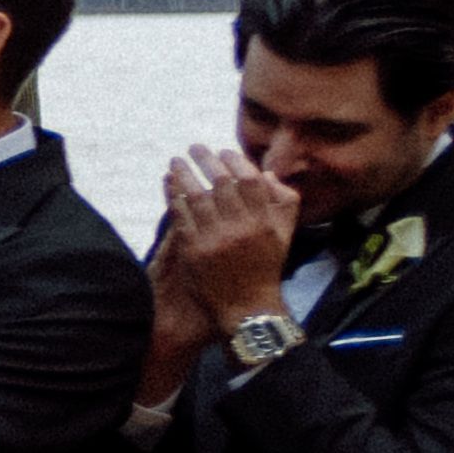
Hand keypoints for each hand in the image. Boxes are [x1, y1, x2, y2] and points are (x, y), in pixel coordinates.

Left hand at [153, 143, 293, 345]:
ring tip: (176, 160)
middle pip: (221, 183)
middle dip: (206, 160)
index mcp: (265, 222)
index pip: (250, 181)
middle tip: (195, 147)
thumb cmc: (266, 266)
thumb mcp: (284, 234)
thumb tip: (267, 174)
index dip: (235, 161)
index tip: (223, 151)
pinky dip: (173, 196)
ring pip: (197, 196)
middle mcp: (242, 228)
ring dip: (184, 174)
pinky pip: (181, 215)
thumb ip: (282, 202)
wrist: (248, 305)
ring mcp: (216, 239)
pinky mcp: (194, 250)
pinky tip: (169, 184)